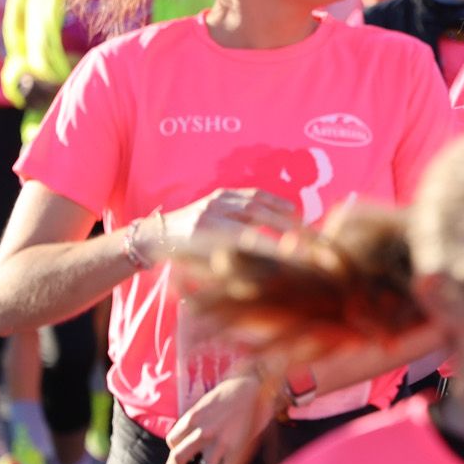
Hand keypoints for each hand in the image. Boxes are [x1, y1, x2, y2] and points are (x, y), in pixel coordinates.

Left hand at [151, 188, 301, 263]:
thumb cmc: (181, 260)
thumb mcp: (203, 267)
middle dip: (285, 227)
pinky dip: (272, 200)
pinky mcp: (219, 193)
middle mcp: (211, 212)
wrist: (156, 235)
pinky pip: (251, 194)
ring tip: (302, 223)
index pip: (247, 239)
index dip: (274, 247)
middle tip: (306, 240)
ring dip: (283, 211)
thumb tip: (268, 270)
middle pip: (256, 215)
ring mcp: (215, 199)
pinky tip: (288, 208)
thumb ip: (232, 265)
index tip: (297, 258)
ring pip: (255, 202)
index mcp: (205, 233)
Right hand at [164, 372, 275, 463]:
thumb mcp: (252, 442)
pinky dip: (172, 444)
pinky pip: (174, 436)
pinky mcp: (194, 416)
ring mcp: (205, 429)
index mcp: (238, 452)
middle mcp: (220, 443)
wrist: (253, 382)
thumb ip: (235, 462)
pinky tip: (175, 445)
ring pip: (179, 457)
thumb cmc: (256, 415)